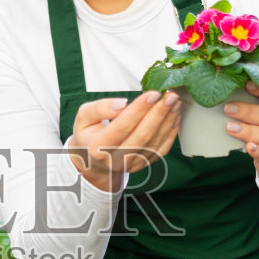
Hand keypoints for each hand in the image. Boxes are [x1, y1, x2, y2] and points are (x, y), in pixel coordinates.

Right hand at [67, 90, 181, 191]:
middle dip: (159, 113)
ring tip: (175, 102)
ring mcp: (131, 164)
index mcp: (98, 146)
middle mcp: (115, 159)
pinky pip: (161, 150)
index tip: (153, 93)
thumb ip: (99, 108)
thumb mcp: (83, 117)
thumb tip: (122, 103)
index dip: (139, 109)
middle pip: (143, 135)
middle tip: (170, 95)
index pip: (122, 126)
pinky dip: (171, 132)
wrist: (93, 162)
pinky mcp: (143, 165)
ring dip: (168, 120)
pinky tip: (174, 117)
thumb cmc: (89, 135)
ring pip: (155, 142)